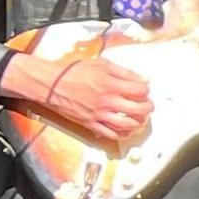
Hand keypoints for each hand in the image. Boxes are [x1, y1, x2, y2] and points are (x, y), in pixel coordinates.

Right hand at [1, 49, 150, 146]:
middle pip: (139, 110)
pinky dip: (122, 133)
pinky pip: (111, 134)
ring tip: (139, 117)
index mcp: (111, 84)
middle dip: (148, 108)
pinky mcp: (91, 124)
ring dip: (138, 122)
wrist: (51, 84)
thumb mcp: (100, 64)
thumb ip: (123, 72)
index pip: (140, 91)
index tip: (143, 90)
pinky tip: (124, 128)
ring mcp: (99, 115)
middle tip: (147, 106)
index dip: (145, 90)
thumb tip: (142, 79)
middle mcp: (107, 101)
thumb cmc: (72, 72)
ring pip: (128, 125)